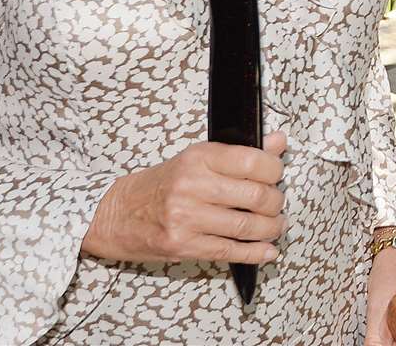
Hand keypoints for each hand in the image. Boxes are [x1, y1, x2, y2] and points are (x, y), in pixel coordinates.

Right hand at [82, 132, 287, 264]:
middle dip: (276, 202)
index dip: (274, 169)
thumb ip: (240, 152)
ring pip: (246, 226)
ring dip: (271, 228)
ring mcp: (187, 218)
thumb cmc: (160, 184)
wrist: (116, 213)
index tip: (277, 173)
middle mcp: (192, 186)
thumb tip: (279, 142)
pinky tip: (267, 250)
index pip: (251, 160)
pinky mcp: (183, 246)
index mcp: (198, 158)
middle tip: (276, 203)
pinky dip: (255, 253)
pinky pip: (230, 251)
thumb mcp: (196, 158)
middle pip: (255, 196)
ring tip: (275, 225)